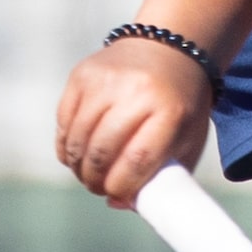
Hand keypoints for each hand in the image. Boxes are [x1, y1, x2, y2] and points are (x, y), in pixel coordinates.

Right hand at [55, 36, 213, 204]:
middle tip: (98, 188)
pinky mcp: (83, 73)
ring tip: (89, 173)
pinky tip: (78, 151)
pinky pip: (63, 121)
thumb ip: (163, 176)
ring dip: (78, 166)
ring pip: (77, 140)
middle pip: (101, 153)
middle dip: (95, 181)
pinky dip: (66, 144)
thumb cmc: (180, 104)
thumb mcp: (188, 137)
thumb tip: (118, 203)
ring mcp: (106, 80)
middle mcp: (137, 91)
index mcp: (170, 110)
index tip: (117, 195)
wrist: (169, 48)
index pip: (136, 161)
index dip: (121, 187)